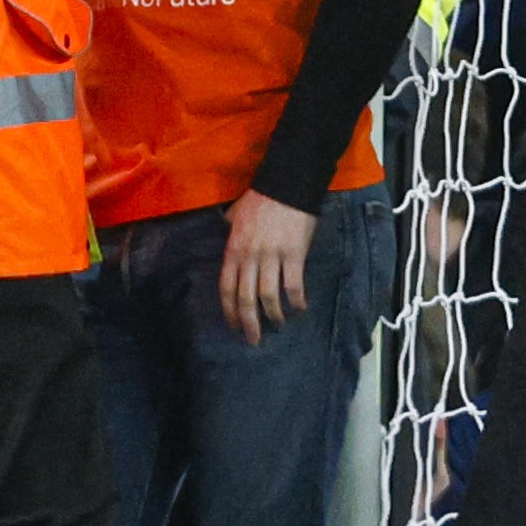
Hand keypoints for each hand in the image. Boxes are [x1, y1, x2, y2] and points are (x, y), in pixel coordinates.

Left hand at [217, 190, 316, 344]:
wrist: (286, 185)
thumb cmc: (260, 199)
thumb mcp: (235, 215)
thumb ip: (230, 230)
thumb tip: (225, 233)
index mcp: (233, 250)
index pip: (226, 288)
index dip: (229, 310)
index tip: (234, 326)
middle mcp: (249, 257)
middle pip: (245, 298)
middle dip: (248, 322)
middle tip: (253, 340)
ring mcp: (271, 257)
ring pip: (268, 296)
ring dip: (273, 315)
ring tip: (278, 325)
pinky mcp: (293, 255)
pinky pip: (293, 285)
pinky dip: (297, 300)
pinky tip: (300, 307)